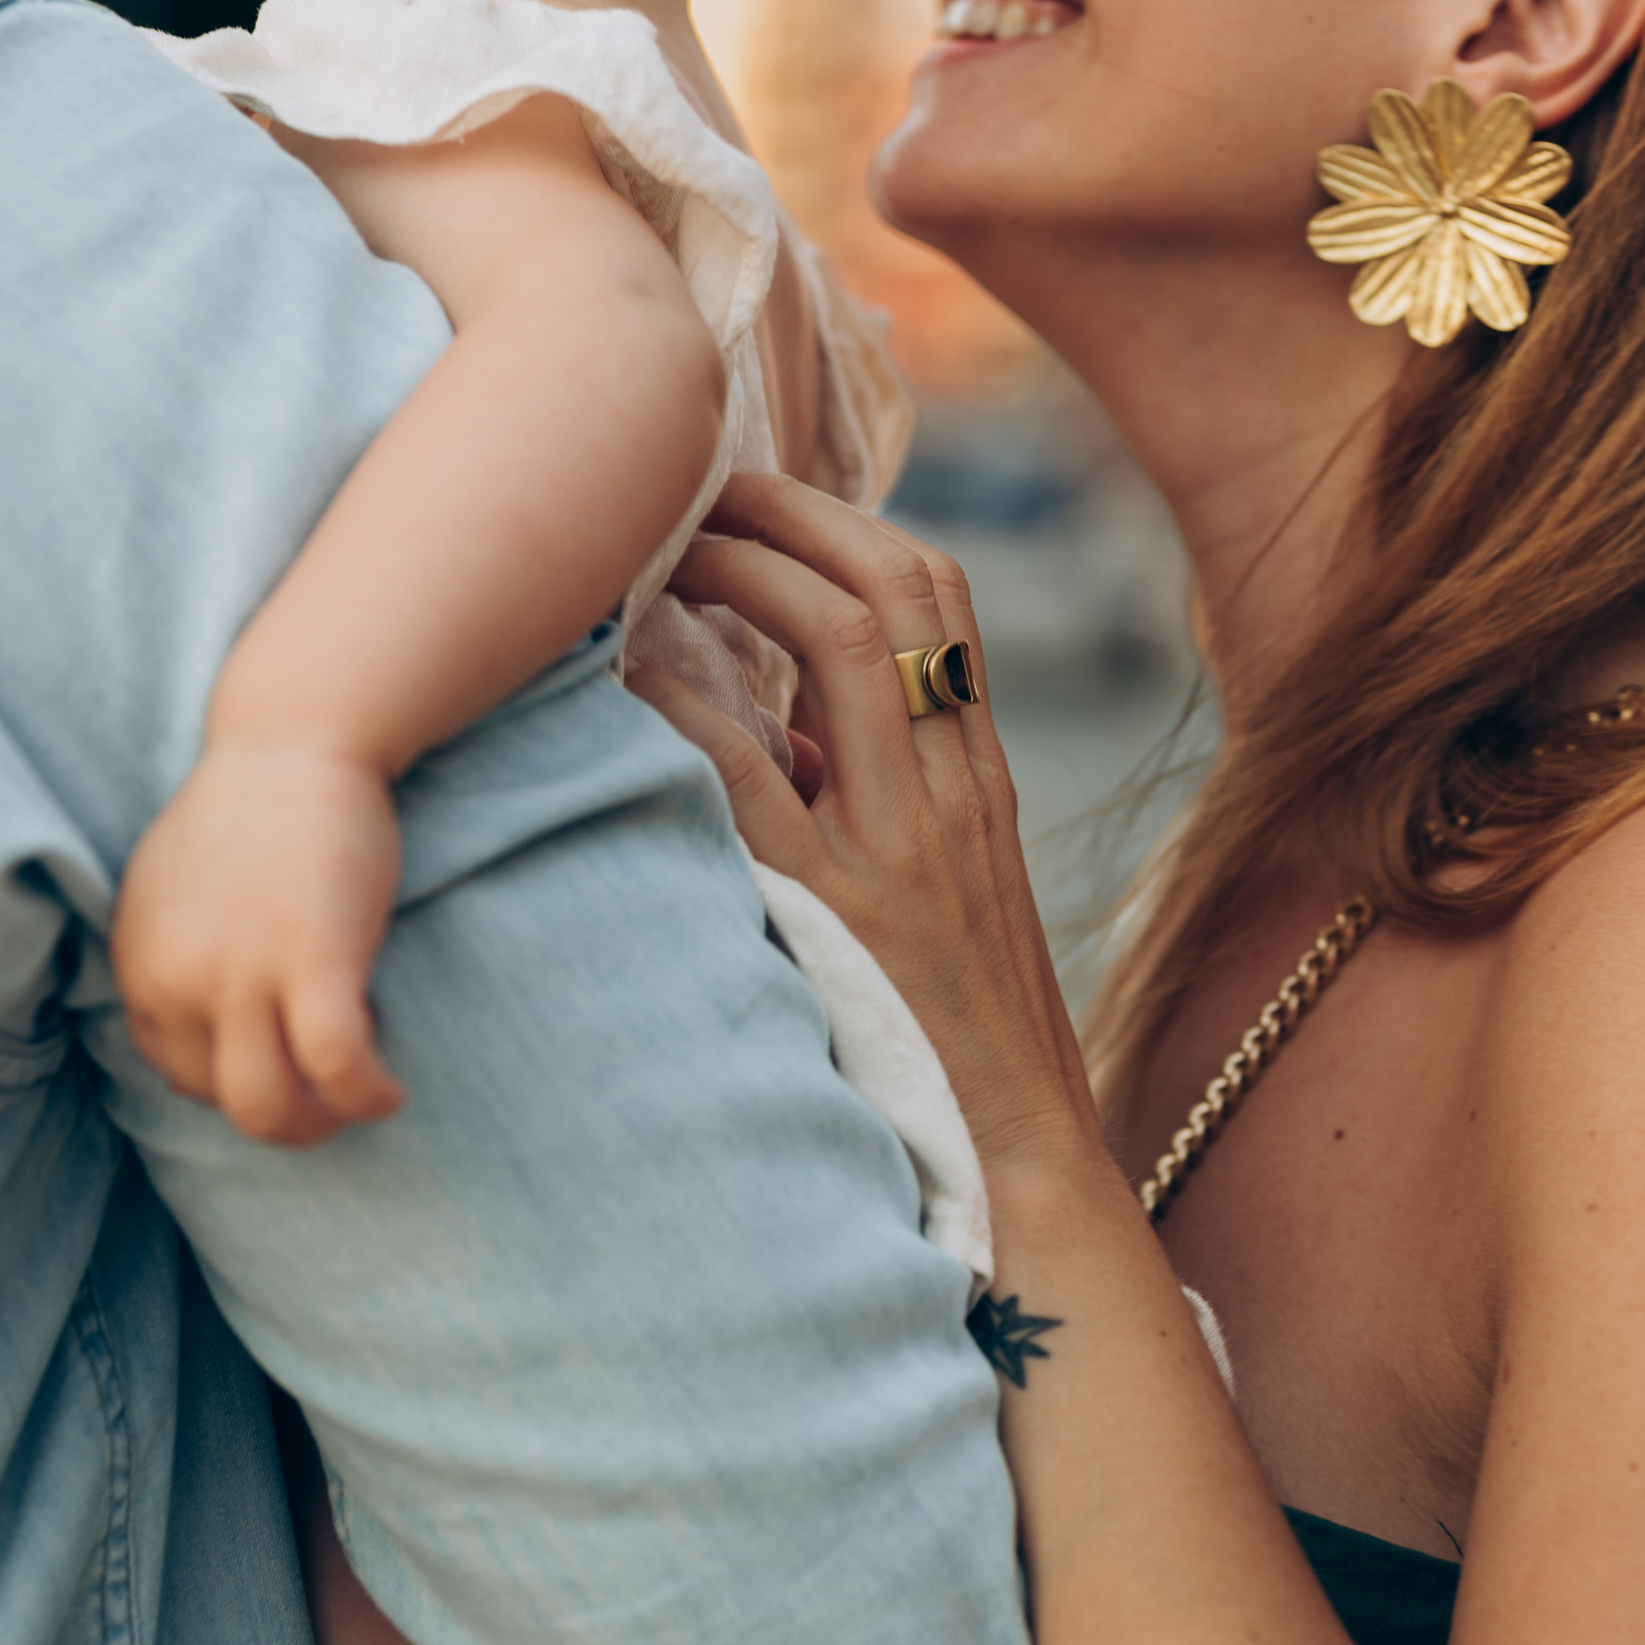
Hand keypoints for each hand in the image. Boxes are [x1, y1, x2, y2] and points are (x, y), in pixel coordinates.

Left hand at [113, 743, 406, 1145]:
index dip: (238, 1078)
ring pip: (269, 1109)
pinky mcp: (313, 961)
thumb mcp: (168, 900)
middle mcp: (177, 979)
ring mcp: (241, 973)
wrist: (292, 742)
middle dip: (282, 1116)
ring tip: (356, 1100)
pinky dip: (367, 1097)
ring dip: (319, 1124)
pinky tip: (389, 1091)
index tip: (284, 1057)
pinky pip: (337, 1069)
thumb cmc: (246, 815)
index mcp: (139, 966)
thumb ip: (168, 976)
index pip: (177, 1073)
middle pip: (223, 1103)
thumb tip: (182, 1078)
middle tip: (327, 1097)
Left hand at [630, 472, 1102, 1183]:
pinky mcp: (839, 909)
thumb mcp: (928, 884)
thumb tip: (757, 718)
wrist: (1012, 1158)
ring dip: (752, 572)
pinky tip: (632, 674)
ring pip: (853, 643)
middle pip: (899, 583)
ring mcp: (904, 842)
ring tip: (670, 552)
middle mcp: (952, 787)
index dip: (842, 516)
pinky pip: (757, 772)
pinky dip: (692, 703)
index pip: (937, 590)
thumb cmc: (947, 1027)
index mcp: (973, 773)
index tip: (754, 495)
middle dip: (792, 512)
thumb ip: (863, 792)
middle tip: (695, 487)